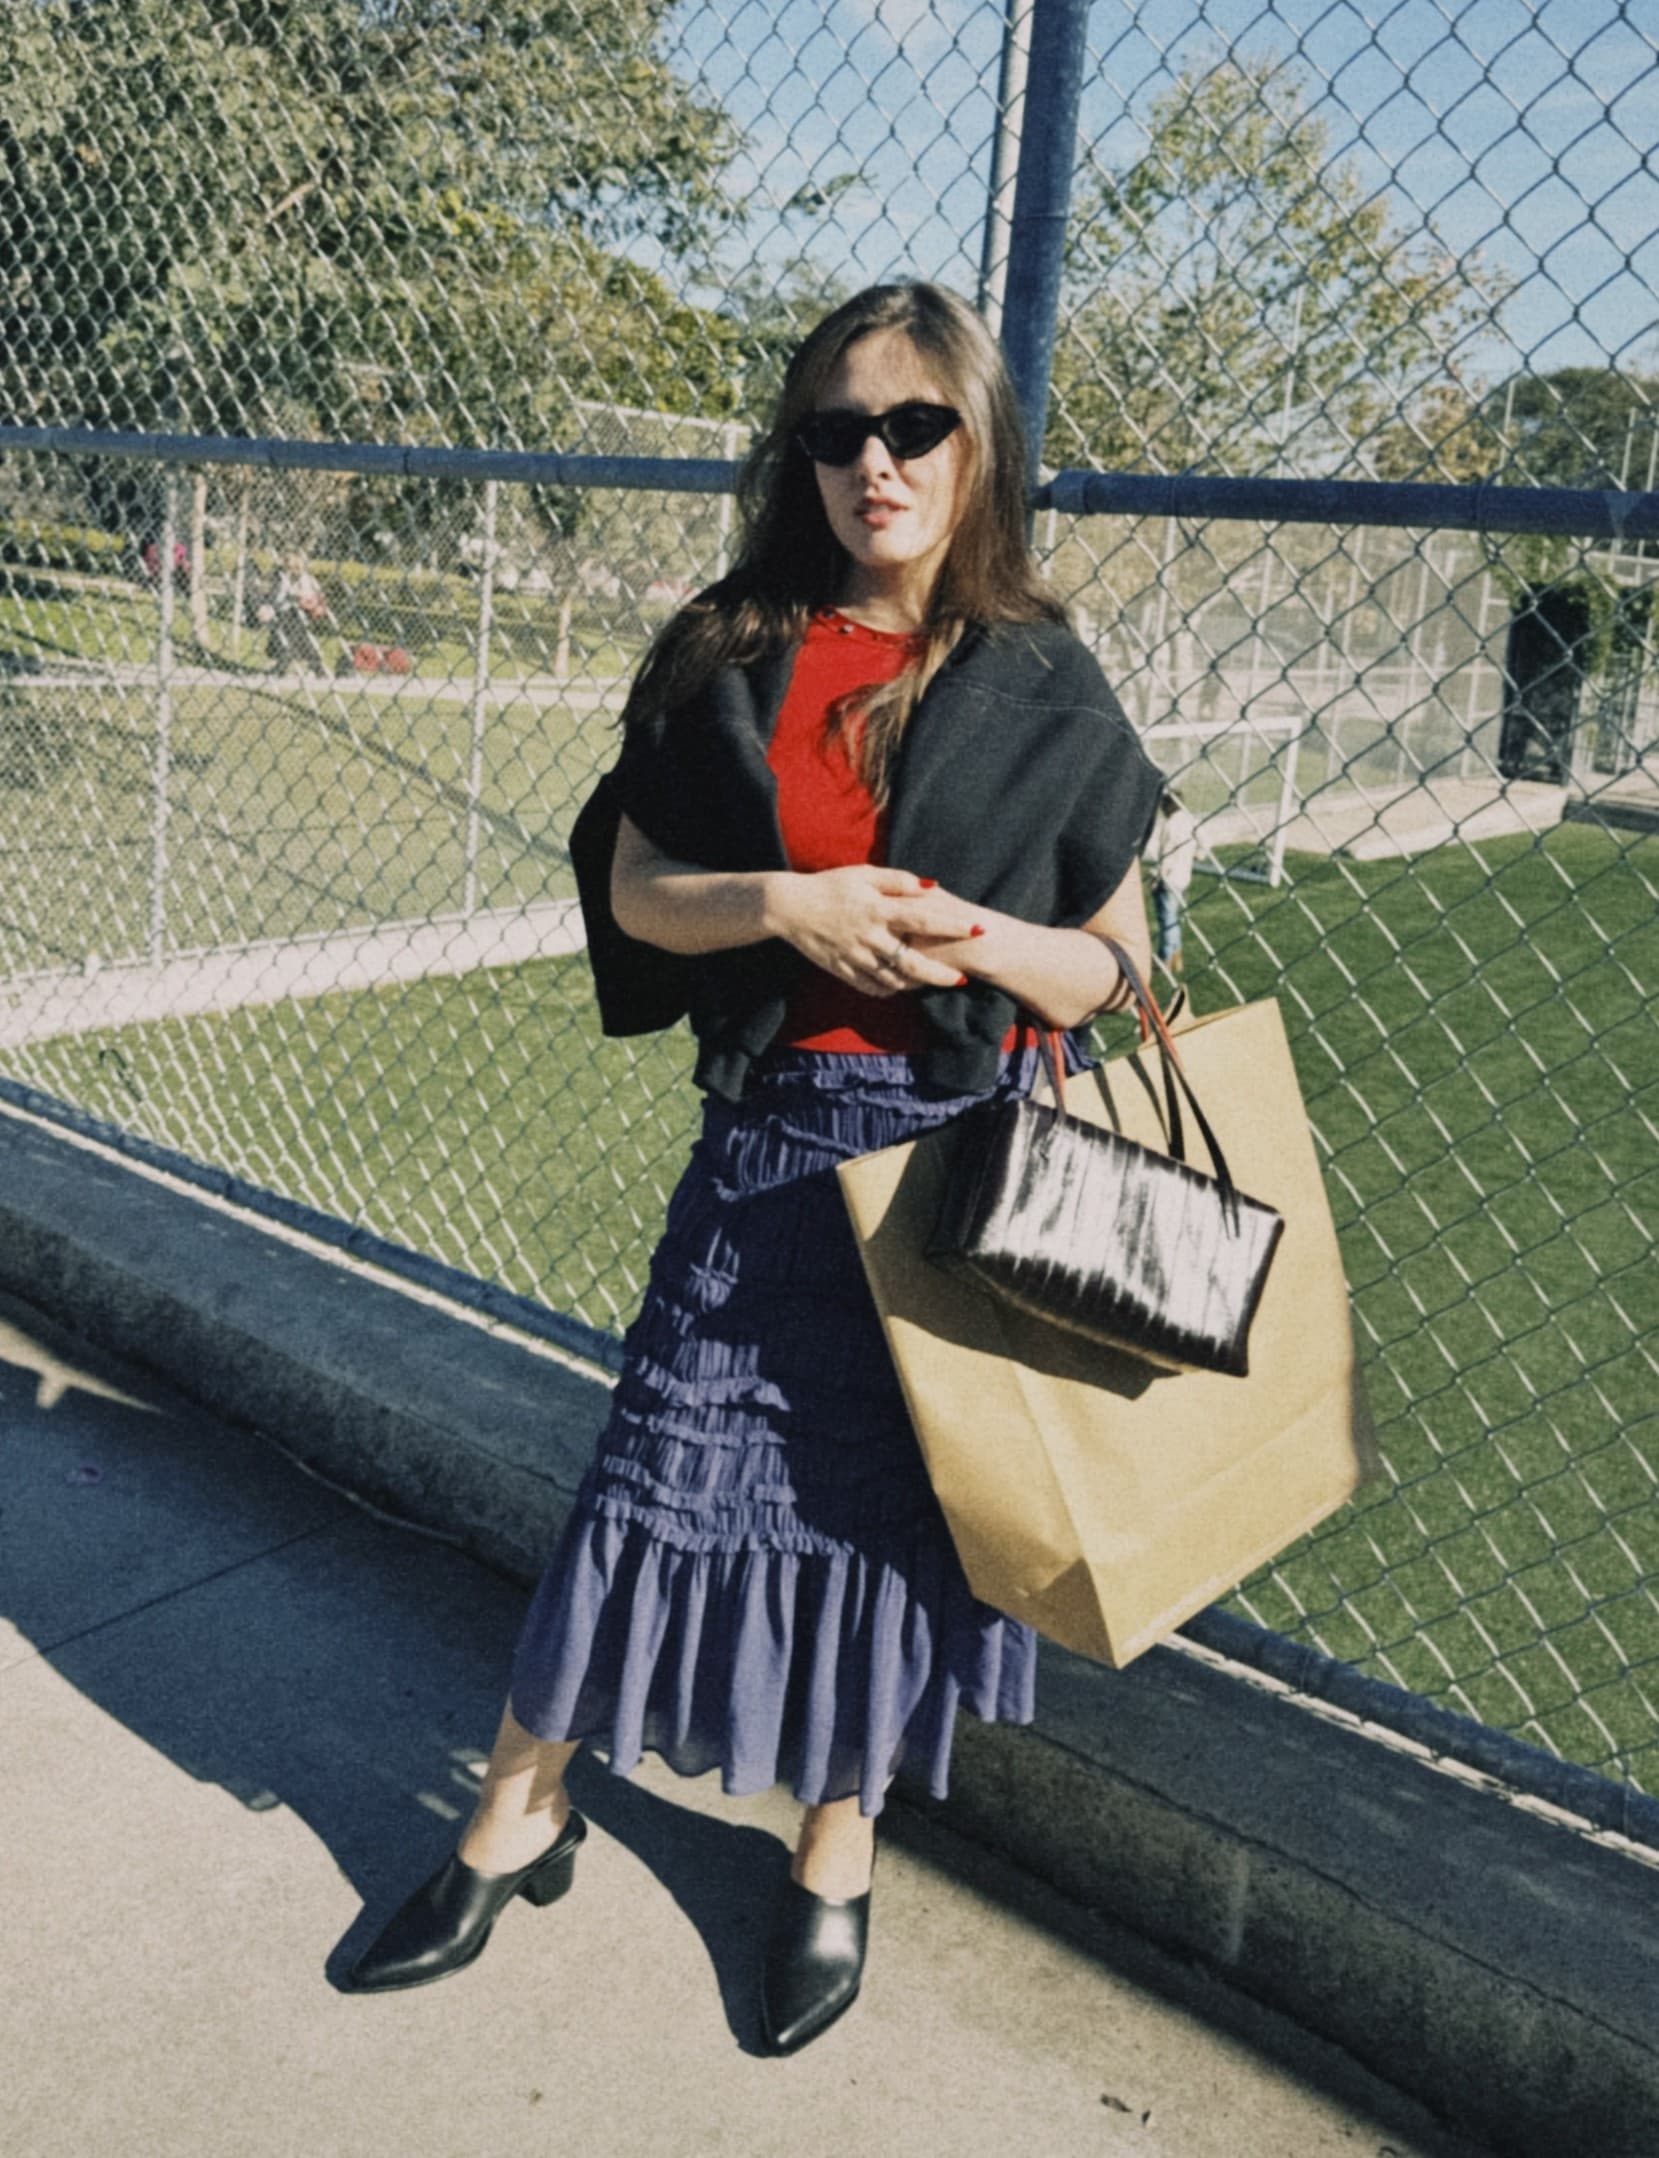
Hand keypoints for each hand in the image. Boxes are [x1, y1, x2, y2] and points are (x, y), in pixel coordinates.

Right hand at [768, 866, 982, 995]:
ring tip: (934, 982)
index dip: (954, 926)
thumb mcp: (864, 874)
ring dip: (917, 984)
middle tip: (961, 978)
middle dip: (940, 974)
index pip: (925, 920)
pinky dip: (889, 989)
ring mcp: (856, 957)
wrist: (789, 907)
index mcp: (878, 910)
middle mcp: (870, 937)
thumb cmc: (830, 885)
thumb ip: (899, 881)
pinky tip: (901, 986)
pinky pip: (871, 987)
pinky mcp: (842, 970)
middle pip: (913, 963)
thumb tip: (932, 886)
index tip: (978, 930)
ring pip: (894, 980)